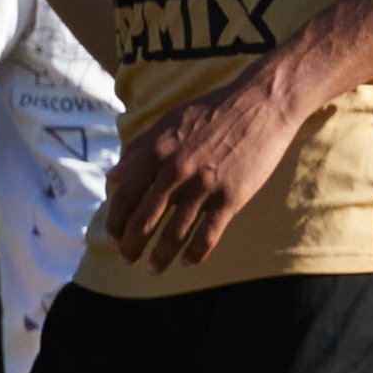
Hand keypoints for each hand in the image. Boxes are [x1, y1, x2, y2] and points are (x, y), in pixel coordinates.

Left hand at [96, 69, 303, 270]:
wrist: (260, 104)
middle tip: (127, 258)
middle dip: (131, 246)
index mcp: (156, 152)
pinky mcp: (230, 197)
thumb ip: (139, 149)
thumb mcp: (169, 121)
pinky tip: (188, 262)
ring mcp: (203, 186)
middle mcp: (175, 171)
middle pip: (144, 221)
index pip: (125, 197)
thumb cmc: (213, 111)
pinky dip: (195, 254)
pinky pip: (207, 235)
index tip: (113, 237)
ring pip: (174, 235)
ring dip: (159, 257)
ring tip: (153, 268)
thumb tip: (112, 178)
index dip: (115, 222)